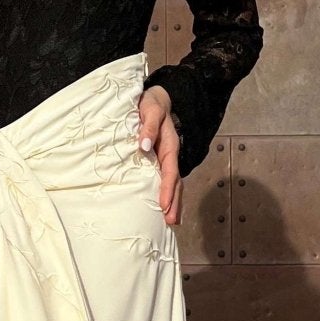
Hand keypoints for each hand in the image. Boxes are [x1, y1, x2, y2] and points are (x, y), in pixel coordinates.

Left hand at [136, 85, 182, 227]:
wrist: (156, 98)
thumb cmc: (151, 104)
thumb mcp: (151, 110)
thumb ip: (148, 127)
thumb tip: (144, 146)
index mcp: (169, 146)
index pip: (170, 171)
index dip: (167, 189)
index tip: (164, 206)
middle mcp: (170, 155)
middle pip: (175, 183)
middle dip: (174, 203)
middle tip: (171, 223)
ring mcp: (166, 159)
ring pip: (173, 184)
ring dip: (173, 203)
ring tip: (171, 223)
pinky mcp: (160, 161)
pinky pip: (166, 180)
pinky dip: (168, 195)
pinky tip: (164, 208)